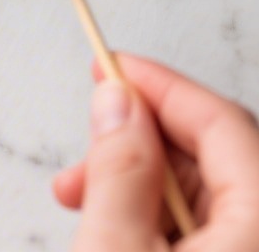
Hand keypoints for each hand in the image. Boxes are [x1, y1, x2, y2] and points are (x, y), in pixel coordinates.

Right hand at [54, 53, 258, 248]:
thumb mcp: (116, 251)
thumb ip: (119, 168)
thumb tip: (118, 104)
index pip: (221, 122)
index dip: (160, 87)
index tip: (112, 68)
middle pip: (216, 156)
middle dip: (141, 143)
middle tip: (92, 136)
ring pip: (207, 197)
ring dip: (141, 186)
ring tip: (81, 196)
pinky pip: (210, 233)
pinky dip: (160, 222)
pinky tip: (113, 229)